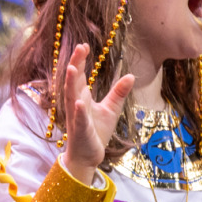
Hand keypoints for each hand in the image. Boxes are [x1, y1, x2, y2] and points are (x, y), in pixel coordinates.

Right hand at [58, 44, 133, 184]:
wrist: (89, 155)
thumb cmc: (96, 131)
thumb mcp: (111, 109)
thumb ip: (118, 92)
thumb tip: (131, 75)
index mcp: (81, 97)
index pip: (79, 75)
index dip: (80, 60)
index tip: (83, 45)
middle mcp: (75, 104)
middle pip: (73, 81)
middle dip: (75, 64)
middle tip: (79, 48)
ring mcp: (76, 117)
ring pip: (71, 97)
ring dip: (71, 83)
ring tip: (73, 68)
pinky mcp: (81, 130)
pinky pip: (79, 119)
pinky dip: (78, 110)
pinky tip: (79, 102)